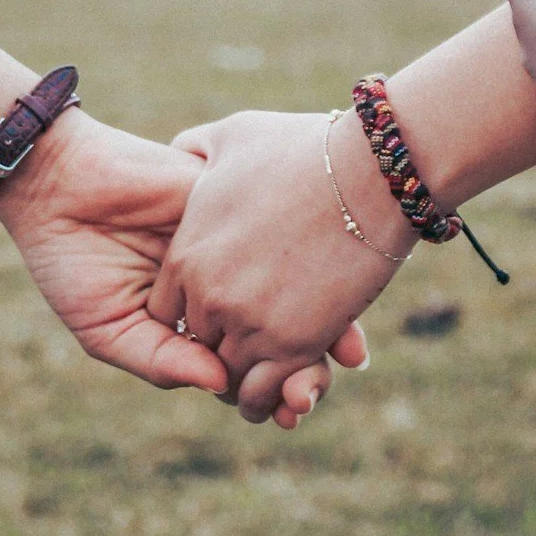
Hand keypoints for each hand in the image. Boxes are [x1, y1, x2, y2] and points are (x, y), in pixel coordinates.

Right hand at [0, 26, 355, 426]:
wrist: (57, 186)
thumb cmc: (71, 262)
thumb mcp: (108, 329)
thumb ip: (161, 359)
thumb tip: (222, 386)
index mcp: (194, 318)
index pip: (245, 361)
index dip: (272, 389)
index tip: (294, 414)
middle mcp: (223, 281)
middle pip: (280, 327)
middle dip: (306, 364)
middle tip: (316, 392)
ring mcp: (234, 242)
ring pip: (294, 283)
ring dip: (322, 321)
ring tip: (340, 356)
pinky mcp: (235, 203)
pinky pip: (283, 231)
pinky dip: (311, 262)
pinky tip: (329, 294)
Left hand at [150, 107, 409, 421]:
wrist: (369, 171)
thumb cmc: (304, 148)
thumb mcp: (233, 136)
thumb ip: (196, 149)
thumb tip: (181, 152)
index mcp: (187, 253)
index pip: (167, 311)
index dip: (192, 313)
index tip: (219, 308)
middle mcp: (209, 295)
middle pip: (197, 345)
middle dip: (219, 345)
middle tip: (246, 343)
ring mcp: (249, 324)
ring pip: (228, 378)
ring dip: (244, 380)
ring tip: (268, 372)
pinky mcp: (293, 345)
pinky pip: (264, 393)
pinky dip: (271, 399)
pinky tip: (288, 389)